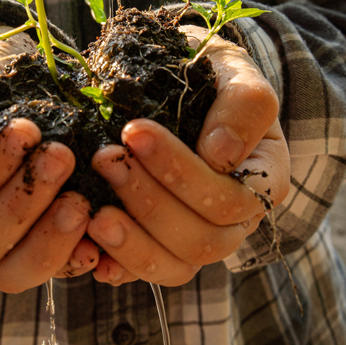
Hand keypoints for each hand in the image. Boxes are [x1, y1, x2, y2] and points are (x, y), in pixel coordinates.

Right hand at [0, 29, 99, 291]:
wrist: (24, 88)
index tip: (26, 130)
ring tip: (81, 201)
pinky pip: (56, 274)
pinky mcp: (41, 253)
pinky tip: (99, 228)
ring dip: (48, 239)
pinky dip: (80, 256)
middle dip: (21, 204)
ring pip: (11, 273)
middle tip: (61, 156)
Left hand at [87, 28, 290, 285]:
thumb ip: (243, 104)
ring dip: (130, 242)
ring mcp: (189, 238)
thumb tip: (220, 155)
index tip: (135, 131)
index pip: (232, 200)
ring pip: (172, 267)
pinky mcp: (149, 246)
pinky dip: (110, 264)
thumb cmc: (203, 74)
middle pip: (202, 241)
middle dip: (149, 202)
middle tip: (104, 159)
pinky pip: (136, 273)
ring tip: (92, 212)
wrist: (166, 79)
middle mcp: (231, 221)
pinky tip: (84, 244)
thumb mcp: (232, 70)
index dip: (182, 173)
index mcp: (260, 180)